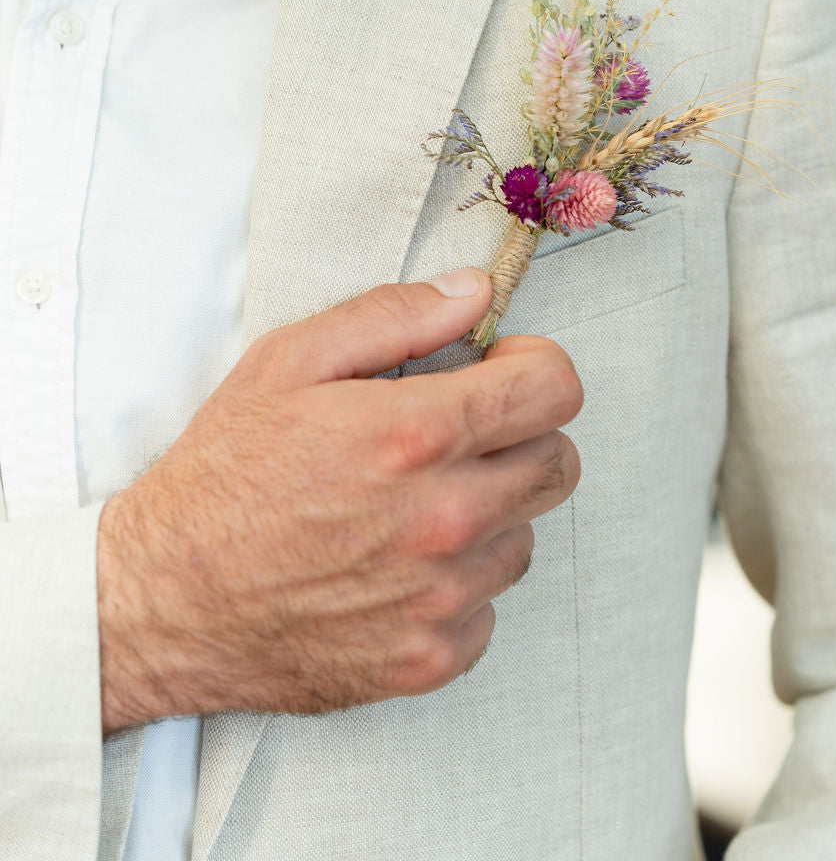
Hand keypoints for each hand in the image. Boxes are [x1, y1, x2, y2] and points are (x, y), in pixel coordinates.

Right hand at [96, 270, 582, 732]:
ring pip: (524, 534)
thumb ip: (395, 316)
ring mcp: (441, 596)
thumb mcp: (290, 361)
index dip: (534, 368)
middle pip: (558, 462)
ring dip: (488, 512)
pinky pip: (490, 606)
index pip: (554, 390)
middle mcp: (443, 519)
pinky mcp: (431, 657)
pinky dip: (459, 582)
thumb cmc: (222, 478)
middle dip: (519, 436)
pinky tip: (399, 565)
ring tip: (412, 505)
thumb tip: (473, 293)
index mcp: (415, 435)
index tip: (503, 372)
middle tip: (456, 436)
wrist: (163, 599)